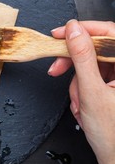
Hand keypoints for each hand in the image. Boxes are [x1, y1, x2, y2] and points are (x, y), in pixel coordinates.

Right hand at [48, 20, 114, 163]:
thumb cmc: (112, 134)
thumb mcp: (92, 92)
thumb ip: (82, 58)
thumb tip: (73, 31)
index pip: (108, 32)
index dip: (81, 30)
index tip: (59, 33)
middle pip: (94, 50)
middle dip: (72, 63)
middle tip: (55, 68)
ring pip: (88, 67)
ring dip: (77, 85)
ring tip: (79, 104)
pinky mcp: (112, 86)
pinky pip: (89, 79)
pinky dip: (80, 92)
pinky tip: (82, 106)